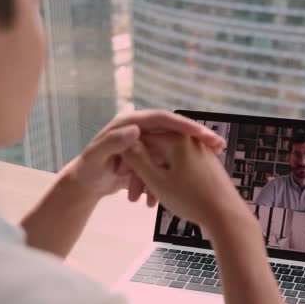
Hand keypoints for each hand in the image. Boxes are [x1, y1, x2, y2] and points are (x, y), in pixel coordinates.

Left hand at [59, 107, 225, 203]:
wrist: (86, 185)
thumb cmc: (88, 170)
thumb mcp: (96, 157)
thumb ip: (113, 143)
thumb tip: (136, 128)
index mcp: (130, 122)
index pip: (162, 119)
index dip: (183, 125)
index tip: (202, 133)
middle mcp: (141, 128)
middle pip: (175, 130)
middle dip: (198, 138)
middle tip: (218, 146)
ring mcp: (147, 142)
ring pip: (174, 148)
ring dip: (191, 158)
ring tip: (213, 162)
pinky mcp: (149, 156)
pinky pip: (168, 162)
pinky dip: (179, 172)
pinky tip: (195, 179)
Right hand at [124, 133, 244, 225]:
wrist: (226, 215)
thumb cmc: (189, 198)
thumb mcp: (157, 180)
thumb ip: (138, 159)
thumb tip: (127, 142)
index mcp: (178, 139)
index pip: (145, 138)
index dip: (129, 155)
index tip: (120, 174)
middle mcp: (190, 140)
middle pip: (157, 151)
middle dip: (142, 173)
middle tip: (132, 196)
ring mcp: (200, 152)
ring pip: (168, 162)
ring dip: (154, 181)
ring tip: (148, 204)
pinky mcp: (206, 165)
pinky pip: (180, 168)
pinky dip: (169, 181)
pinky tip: (162, 200)